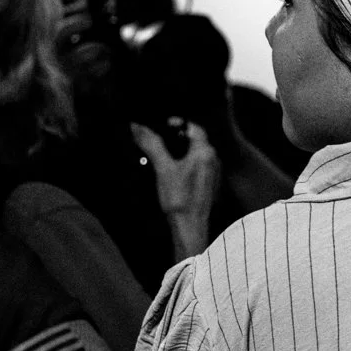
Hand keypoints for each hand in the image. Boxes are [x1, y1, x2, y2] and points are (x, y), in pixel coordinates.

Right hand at [133, 119, 220, 259]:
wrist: (191, 227)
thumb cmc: (180, 199)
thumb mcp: (163, 168)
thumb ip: (152, 144)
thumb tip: (137, 126)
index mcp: (205, 152)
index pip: (193, 126)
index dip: (177, 122)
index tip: (162, 125)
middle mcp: (213, 160)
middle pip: (195, 140)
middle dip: (177, 138)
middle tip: (159, 140)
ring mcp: (213, 174)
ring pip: (196, 155)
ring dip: (181, 152)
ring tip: (162, 157)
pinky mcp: (210, 186)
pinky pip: (198, 168)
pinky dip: (185, 165)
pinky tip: (172, 174)